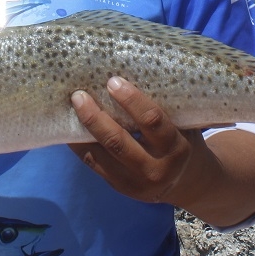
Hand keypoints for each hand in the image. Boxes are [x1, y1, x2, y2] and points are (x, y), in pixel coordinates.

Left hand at [68, 77, 212, 207]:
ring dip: (82, 129)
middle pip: (118, 142)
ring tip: (70, 107)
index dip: (132, 101)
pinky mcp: (118, 187)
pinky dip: (78, 143)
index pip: (152, 122)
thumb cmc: (181, 139)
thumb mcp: (182, 124)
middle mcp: (155, 169)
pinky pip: (93, 163)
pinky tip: (69, 126)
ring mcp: (135, 182)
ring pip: (100, 155)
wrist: (185, 182)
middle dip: (95, 117)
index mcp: (175, 148)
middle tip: (79, 95)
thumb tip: (129, 68)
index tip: (113, 81)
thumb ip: (164, 106)